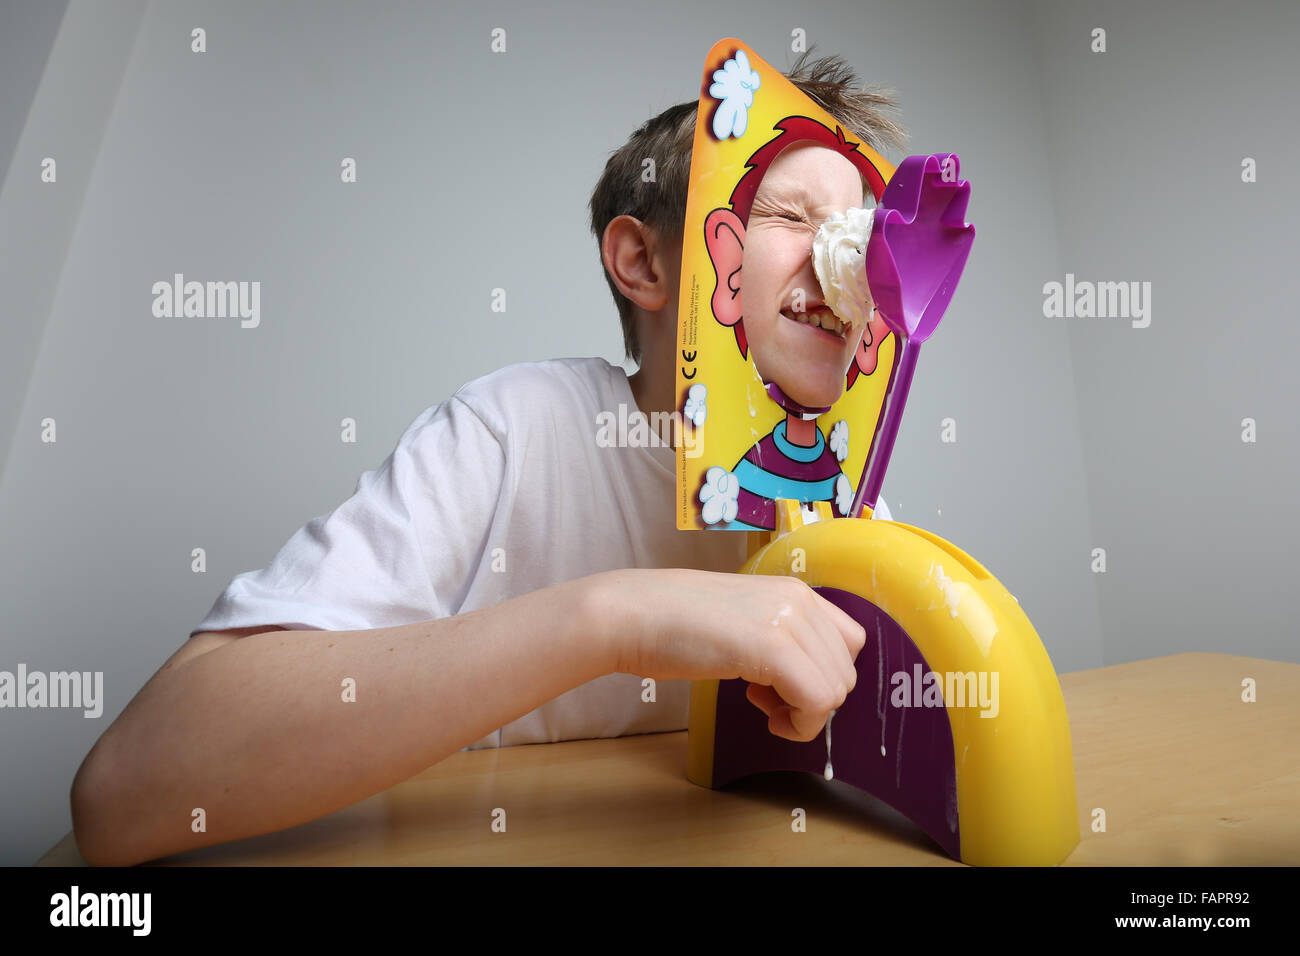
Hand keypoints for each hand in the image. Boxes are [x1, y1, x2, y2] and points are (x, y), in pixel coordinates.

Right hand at [594, 568, 865, 741]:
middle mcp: (800, 600)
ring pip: (836, 691)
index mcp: (795, 591)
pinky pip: (817, 701)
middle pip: (845, 672)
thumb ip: (780, 637)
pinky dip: (798, 724)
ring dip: (803, 713)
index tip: (781, 684)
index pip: (849, 642)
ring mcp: (788, 621)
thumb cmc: (673, 624)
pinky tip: (764, 716)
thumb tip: (807, 680)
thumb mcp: (743, 620)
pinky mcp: (772, 648)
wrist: (632, 615)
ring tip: (758, 702)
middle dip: (812, 699)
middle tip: (765, 699)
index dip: (823, 674)